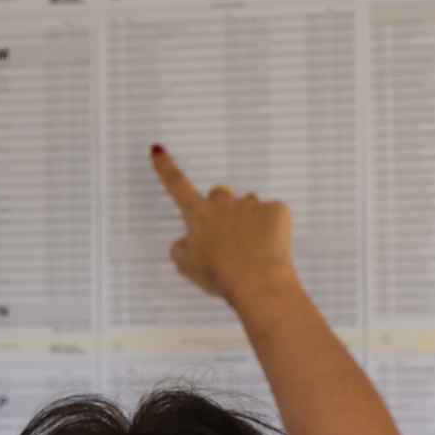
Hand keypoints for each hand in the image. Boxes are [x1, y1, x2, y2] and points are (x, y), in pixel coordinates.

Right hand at [150, 145, 297, 308]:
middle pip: (220, 200)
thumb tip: (187, 240)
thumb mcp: (186, 266)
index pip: (176, 184)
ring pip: (247, 208)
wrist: (258, 283)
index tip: (159, 151)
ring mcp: (250, 204)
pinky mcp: (275, 210)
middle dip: (223, 215)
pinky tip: (267, 246)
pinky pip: (271, 214)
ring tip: (250, 249)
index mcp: (198, 214)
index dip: (165, 166)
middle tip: (228, 242)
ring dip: (248, 222)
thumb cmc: (221, 276)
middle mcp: (222, 203)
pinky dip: (270, 228)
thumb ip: (181, 247)